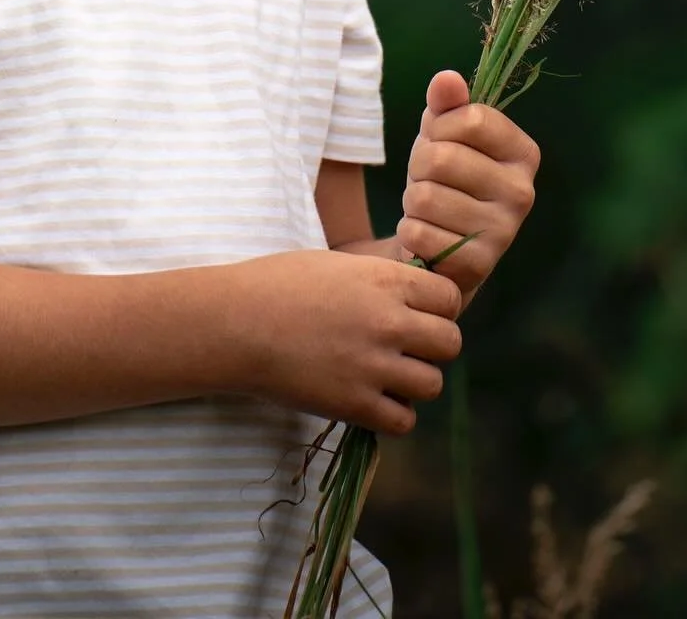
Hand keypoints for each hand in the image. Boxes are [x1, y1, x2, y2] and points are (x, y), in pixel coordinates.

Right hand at [231, 249, 461, 435]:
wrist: (236, 323)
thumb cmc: (278, 284)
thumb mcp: (338, 265)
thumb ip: (381, 282)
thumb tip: (415, 299)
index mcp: (385, 279)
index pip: (450, 299)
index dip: (438, 307)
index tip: (418, 313)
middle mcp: (388, 321)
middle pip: (450, 343)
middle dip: (433, 345)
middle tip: (405, 347)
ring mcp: (374, 365)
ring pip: (433, 384)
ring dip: (414, 381)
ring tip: (385, 374)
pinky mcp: (355, 404)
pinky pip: (404, 421)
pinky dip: (393, 413)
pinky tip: (371, 398)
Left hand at [398, 71, 539, 302]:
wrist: (441, 244)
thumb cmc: (445, 179)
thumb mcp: (443, 134)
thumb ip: (447, 103)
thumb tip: (447, 79)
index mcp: (522, 153)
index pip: (471, 119)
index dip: (439, 127)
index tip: (439, 140)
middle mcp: (523, 192)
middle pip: (442, 158)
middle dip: (419, 166)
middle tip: (428, 180)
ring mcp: (503, 231)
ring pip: (425, 197)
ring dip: (413, 201)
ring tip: (428, 208)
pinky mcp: (478, 265)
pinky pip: (419, 233)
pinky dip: (411, 231)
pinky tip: (427, 235)